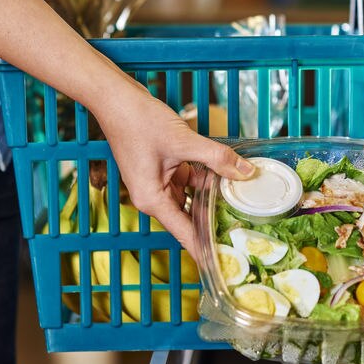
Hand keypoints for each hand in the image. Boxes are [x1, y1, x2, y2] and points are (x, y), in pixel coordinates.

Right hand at [96, 79, 253, 254]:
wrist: (117, 98)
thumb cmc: (138, 121)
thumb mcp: (184, 142)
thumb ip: (217, 159)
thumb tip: (246, 172)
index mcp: (153, 200)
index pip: (185, 235)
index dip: (206, 250)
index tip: (224, 264)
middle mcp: (153, 197)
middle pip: (189, 220)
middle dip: (213, 226)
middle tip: (242, 237)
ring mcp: (157, 183)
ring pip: (191, 200)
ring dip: (211, 201)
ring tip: (240, 209)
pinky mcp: (161, 169)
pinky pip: (187, 182)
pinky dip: (204, 181)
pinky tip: (225, 178)